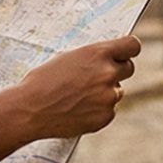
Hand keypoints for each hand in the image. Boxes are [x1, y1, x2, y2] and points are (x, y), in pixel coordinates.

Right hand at [7, 36, 140, 140]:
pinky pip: (109, 110)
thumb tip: (107, 58)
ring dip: (104, 93)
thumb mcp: (68, 58)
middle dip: (116, 71)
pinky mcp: (105, 116)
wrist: (30, 109)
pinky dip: (98, 110)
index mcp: (98, 54)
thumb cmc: (43, 81)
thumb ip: (93, 58)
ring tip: (78, 96)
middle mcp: (107, 73)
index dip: (128, 49)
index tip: (125, 53)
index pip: (132, 45)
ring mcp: (108, 97)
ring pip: (117, 92)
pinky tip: (77, 109)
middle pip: (128, 68)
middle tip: (99, 76)